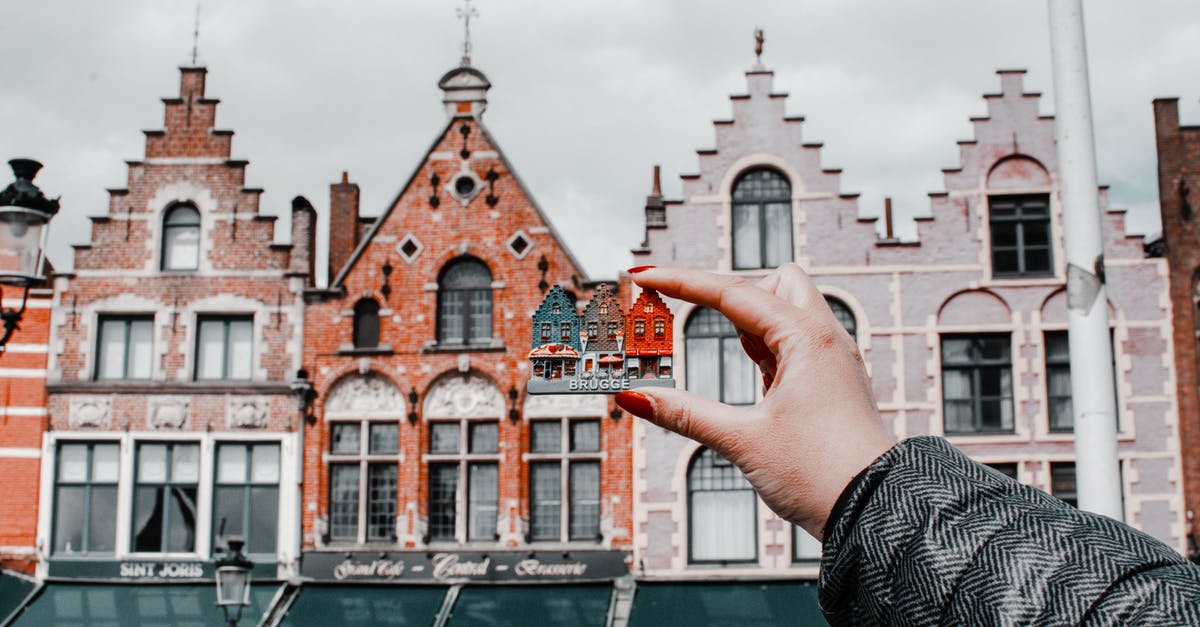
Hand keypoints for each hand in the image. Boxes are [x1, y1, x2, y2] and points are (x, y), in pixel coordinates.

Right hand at [616, 264, 894, 538]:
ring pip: (786, 314)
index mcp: (807, 339)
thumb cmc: (826, 476)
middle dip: (731, 295)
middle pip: (772, 283)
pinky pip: (795, 347)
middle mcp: (826, 340)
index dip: (682, 282)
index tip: (645, 275)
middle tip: (693, 319)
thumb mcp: (743, 441)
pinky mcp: (832, 385)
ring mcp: (832, 361)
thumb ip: (684, 414)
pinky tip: (757, 381)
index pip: (732, 292)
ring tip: (734, 361)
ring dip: (751, 326)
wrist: (875, 513)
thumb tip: (636, 397)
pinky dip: (768, 351)